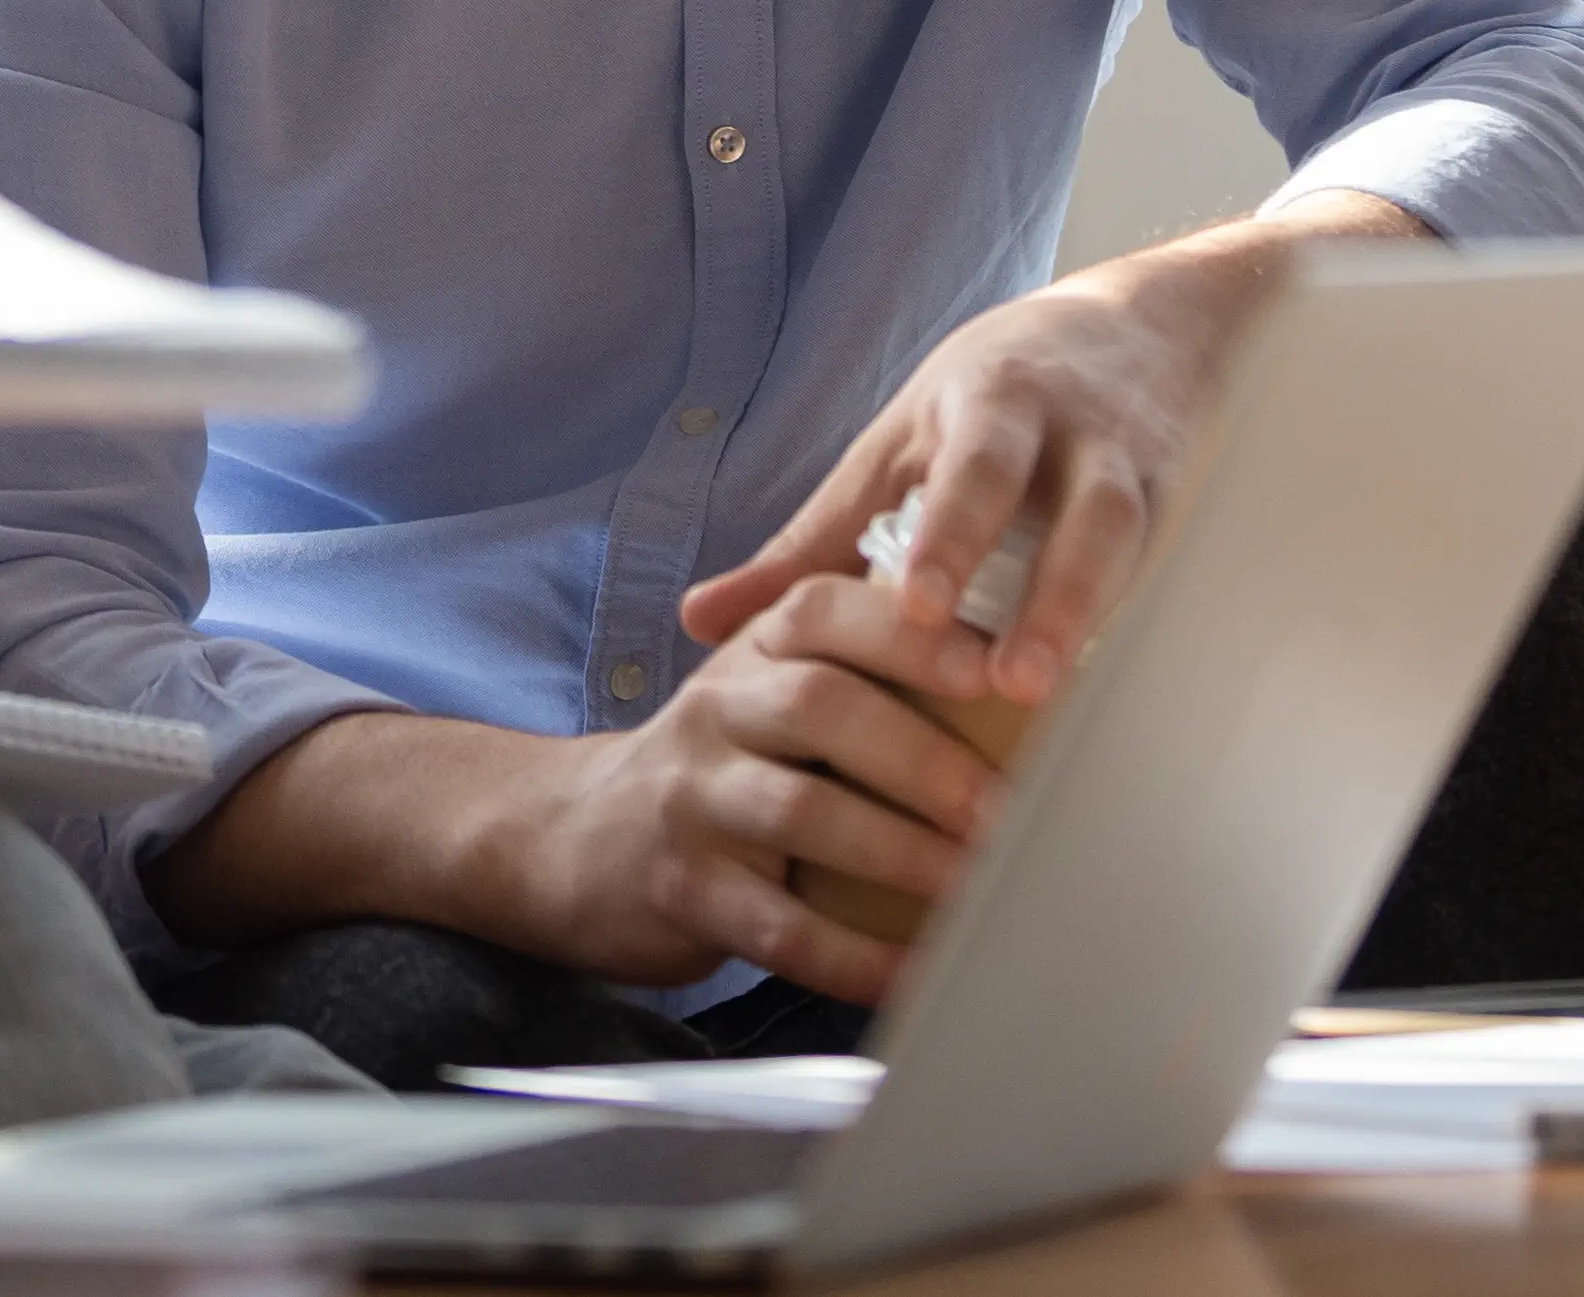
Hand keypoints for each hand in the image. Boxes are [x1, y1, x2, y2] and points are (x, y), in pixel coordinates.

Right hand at [491, 576, 1011, 1006]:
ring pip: (803, 813)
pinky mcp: (682, 889)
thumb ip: (855, 670)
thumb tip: (1015, 674)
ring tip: (981, 886)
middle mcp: (717, 709)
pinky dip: (854, 956)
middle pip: (821, 706)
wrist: (569, 837)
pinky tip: (911, 972)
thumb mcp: (761, 689)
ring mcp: (693, 799)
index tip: (996, 668)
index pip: (824, 611)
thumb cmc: (712, 763)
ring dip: (902, 852)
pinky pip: (778, 927)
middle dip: (926, 757)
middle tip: (1009, 805)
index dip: (911, 634)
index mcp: (752, 649)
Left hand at [684, 200, 1422, 703]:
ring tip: (1069, 701)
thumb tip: (700, 621)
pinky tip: (1144, 702)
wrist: (1156, 320)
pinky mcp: (1198, 504)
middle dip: (1049, 592)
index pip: (972, 466)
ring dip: (1104, 618)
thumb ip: (810, 543)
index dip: (952, 537)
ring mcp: (1146, 465)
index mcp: (990, 403)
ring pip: (1139, 540)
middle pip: (1074, 506)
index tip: (921, 611)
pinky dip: (1166, 624)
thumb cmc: (994, 396)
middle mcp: (1076, 430)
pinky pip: (1186, 566)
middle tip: (1012, 683)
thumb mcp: (897, 446)